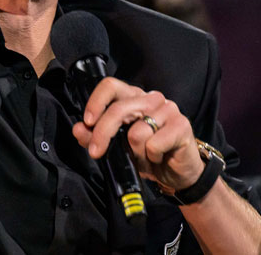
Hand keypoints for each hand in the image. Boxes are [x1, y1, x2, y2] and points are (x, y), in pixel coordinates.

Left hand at [72, 77, 205, 191]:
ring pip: (136, 132)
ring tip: (144, 156)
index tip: (87, 122)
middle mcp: (151, 98)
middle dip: (103, 134)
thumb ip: (96, 137)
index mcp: (134, 98)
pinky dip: (152, 157)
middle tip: (96, 152)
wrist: (178, 174)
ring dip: (136, 152)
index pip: (111, 86)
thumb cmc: (148, 156)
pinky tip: (159, 157)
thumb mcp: (118, 149)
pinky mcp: (182, 125)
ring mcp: (168, 109)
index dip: (96, 102)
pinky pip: (154, 144)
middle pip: (119, 109)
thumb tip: (78, 129)